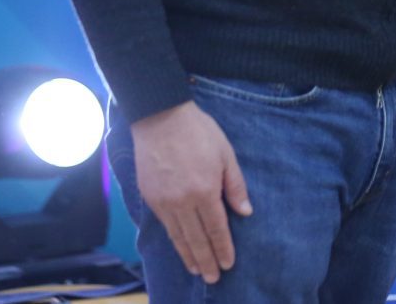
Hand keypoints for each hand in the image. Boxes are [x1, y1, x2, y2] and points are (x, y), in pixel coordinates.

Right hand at [131, 101, 251, 284]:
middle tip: (213, 278)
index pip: (217, 229)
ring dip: (188, 256)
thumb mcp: (226, 154)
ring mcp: (164, 201)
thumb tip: (245, 212)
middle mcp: (183, 201)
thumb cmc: (198, 132)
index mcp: (205, 191)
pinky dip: (174, 240)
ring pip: (178, 236)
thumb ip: (234, 185)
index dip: (223, 248)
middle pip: (196, 239)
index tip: (228, 264)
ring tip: (196, 270)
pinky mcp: (150, 197)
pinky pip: (165, 225)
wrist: (160, 117)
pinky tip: (180, 246)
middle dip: (206, 261)